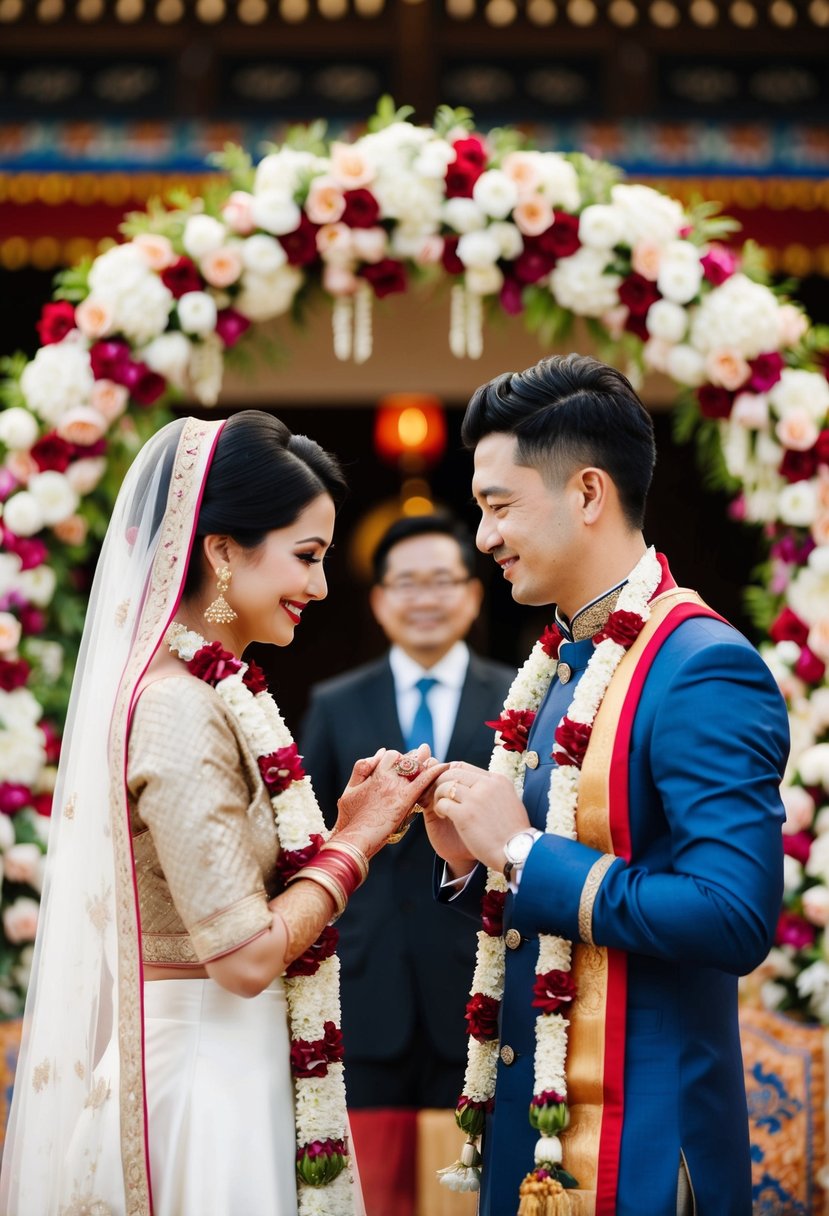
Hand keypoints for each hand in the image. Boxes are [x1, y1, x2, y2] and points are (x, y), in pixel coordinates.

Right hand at [334, 746, 448, 859]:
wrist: (355, 838)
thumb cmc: (350, 818)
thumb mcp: (349, 790)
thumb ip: (360, 769)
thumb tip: (379, 752)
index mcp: (373, 773)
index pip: (390, 755)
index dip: (397, 759)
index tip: (401, 766)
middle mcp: (386, 777)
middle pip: (404, 759)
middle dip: (412, 760)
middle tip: (419, 764)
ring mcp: (396, 788)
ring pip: (415, 767)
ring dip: (425, 762)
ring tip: (432, 759)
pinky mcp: (405, 800)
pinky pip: (423, 781)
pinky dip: (434, 772)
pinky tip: (444, 766)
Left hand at [431, 761, 531, 871]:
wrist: (518, 851)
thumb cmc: (513, 831)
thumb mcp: (509, 800)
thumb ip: (493, 790)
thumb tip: (477, 784)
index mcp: (498, 780)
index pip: (464, 766)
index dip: (451, 774)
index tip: (447, 784)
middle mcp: (486, 785)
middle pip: (452, 772)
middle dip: (441, 782)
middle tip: (440, 795)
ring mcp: (475, 799)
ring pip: (445, 786)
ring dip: (438, 796)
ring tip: (442, 808)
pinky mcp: (464, 815)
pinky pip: (442, 804)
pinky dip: (439, 809)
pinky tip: (443, 816)